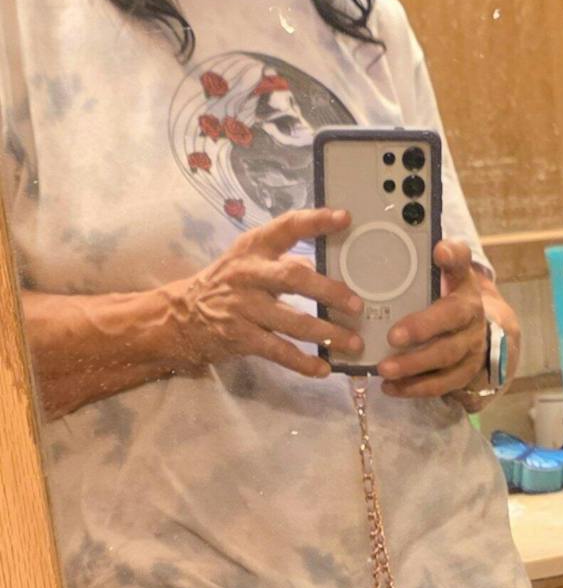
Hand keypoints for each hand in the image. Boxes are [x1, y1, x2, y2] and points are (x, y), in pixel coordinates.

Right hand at [163, 208, 362, 378]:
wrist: (181, 317)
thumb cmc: (226, 286)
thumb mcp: (249, 264)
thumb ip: (284, 263)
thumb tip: (323, 267)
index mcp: (253, 248)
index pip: (287, 227)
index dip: (316, 221)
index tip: (345, 218)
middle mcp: (248, 274)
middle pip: (294, 278)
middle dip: (329, 292)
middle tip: (357, 305)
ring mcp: (243, 307)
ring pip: (293, 321)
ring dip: (326, 334)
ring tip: (353, 343)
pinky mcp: (240, 337)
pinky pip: (279, 351)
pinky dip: (303, 362)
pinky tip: (324, 369)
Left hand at [378, 241, 519, 399]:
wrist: (480, 333)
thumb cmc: (448, 300)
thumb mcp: (443, 279)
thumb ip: (432, 264)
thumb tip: (422, 246)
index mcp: (464, 285)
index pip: (462, 265)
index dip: (453, 258)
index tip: (438, 251)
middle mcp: (473, 315)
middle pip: (451, 319)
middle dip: (422, 328)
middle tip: (391, 336)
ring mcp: (472, 347)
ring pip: (446, 358)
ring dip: (414, 365)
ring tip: (384, 369)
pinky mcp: (465, 373)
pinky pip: (442, 385)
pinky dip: (415, 388)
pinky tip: (390, 387)